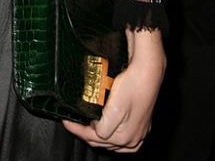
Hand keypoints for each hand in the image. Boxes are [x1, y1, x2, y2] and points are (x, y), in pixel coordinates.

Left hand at [62, 29, 165, 151]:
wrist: (148, 72)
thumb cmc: (132, 86)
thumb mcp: (114, 109)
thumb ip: (104, 128)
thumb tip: (96, 131)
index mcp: (125, 137)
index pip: (94, 138)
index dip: (78, 130)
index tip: (67, 122)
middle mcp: (133, 139)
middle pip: (104, 142)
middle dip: (87, 134)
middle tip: (74, 124)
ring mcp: (139, 132)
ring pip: (113, 142)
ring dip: (99, 136)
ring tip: (87, 126)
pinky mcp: (141, 124)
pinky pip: (124, 137)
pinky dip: (113, 135)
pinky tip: (108, 129)